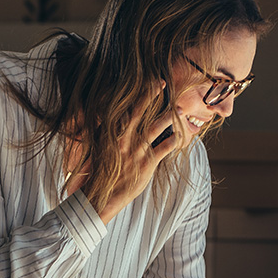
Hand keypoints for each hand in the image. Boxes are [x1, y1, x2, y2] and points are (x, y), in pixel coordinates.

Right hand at [97, 83, 178, 223]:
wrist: (100, 195)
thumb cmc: (97, 172)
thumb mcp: (97, 149)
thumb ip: (102, 132)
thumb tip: (104, 119)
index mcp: (111, 133)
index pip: (125, 107)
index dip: (138, 94)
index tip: (147, 82)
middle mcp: (124, 138)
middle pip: (139, 111)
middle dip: (151, 95)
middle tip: (163, 82)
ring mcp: (137, 150)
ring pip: (155, 128)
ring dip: (168, 117)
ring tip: (179, 111)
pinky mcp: (147, 163)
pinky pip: (164, 148)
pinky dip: (173, 141)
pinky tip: (180, 136)